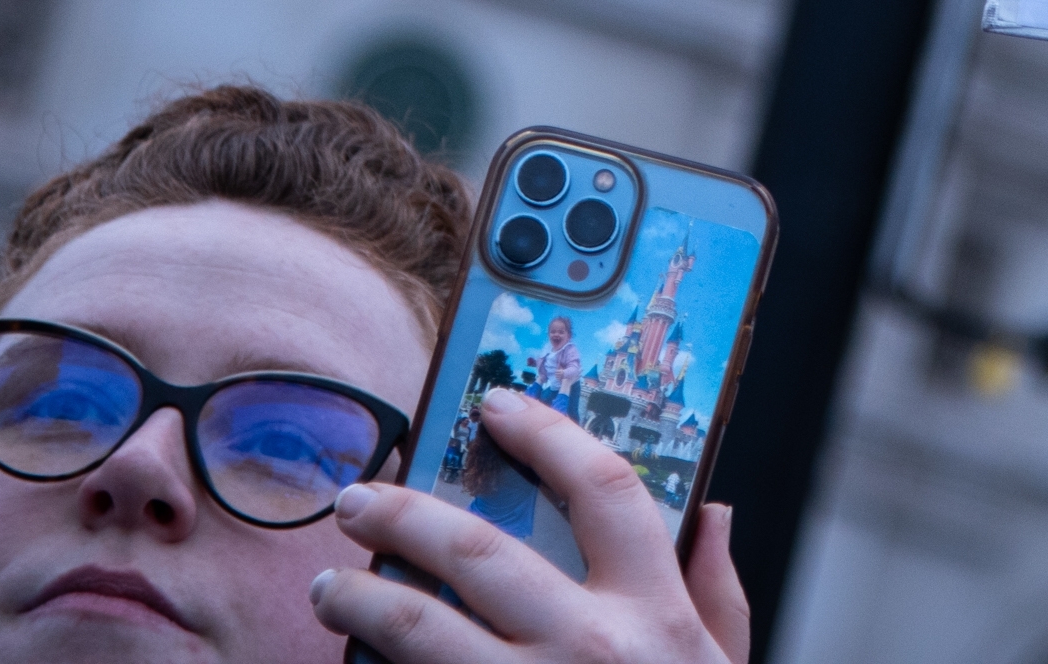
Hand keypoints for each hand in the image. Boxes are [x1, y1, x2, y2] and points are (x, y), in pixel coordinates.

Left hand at [311, 389, 749, 663]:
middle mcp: (592, 648)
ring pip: (419, 631)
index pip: (602, 487)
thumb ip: (718, 590)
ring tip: (330, 586)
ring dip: (359, 600)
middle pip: (476, 548)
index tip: (495, 407)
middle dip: (401, 514)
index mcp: (658, 611)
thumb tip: (712, 511)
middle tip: (358, 502)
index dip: (547, 432)